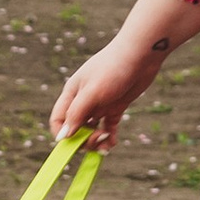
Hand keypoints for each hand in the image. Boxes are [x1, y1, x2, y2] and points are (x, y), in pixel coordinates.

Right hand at [49, 31, 163, 152]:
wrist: (141, 54)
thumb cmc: (112, 68)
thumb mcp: (92, 92)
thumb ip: (76, 114)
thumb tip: (62, 137)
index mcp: (72, 94)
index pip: (59, 120)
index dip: (63, 135)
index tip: (75, 145)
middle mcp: (83, 101)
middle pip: (76, 129)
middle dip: (84, 139)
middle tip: (99, 138)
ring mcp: (100, 104)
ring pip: (92, 130)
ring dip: (97, 141)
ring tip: (107, 144)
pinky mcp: (115, 106)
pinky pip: (108, 127)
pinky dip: (109, 137)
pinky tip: (113, 142)